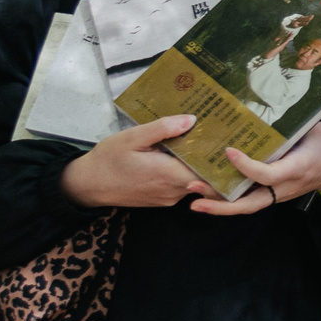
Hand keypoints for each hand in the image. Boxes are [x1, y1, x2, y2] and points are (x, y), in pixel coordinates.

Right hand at [60, 115, 220, 208]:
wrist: (88, 185)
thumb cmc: (109, 159)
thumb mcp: (133, 138)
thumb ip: (163, 129)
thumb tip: (192, 120)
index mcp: (169, 175)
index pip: (209, 171)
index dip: (221, 159)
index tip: (232, 142)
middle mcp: (174, 191)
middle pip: (206, 177)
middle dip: (214, 160)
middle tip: (223, 137)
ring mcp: (168, 198)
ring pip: (195, 183)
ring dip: (201, 167)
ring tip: (207, 143)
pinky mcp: (162, 200)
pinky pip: (182, 186)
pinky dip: (187, 173)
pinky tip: (185, 156)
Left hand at [190, 122, 320, 216]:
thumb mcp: (313, 128)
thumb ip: (286, 122)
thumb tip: (257, 103)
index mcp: (296, 168)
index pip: (267, 174)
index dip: (246, 166)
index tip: (228, 152)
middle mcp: (286, 187)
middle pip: (250, 204)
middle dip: (221, 202)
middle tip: (193, 191)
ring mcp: (281, 194)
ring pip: (248, 207)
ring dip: (221, 206)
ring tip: (193, 200)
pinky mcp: (278, 195)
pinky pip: (253, 201)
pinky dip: (231, 201)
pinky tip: (211, 195)